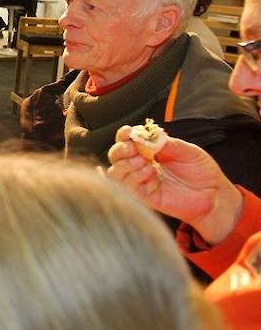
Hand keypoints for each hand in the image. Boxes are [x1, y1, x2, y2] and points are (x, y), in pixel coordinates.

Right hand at [107, 125, 242, 244]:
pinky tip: (150, 173)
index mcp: (149, 151)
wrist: (214, 195)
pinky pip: (127, 187)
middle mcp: (141, 165)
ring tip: (144, 162)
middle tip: (133, 148)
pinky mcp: (144, 197)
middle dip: (121, 149)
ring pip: (115, 172)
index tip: (128, 132)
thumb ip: (166, 143)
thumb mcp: (187, 150)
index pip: (127, 141)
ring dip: (126, 164)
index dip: (124, 135)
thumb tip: (146, 136)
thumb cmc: (202, 172)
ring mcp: (141, 181)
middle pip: (115, 155)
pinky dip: (134, 177)